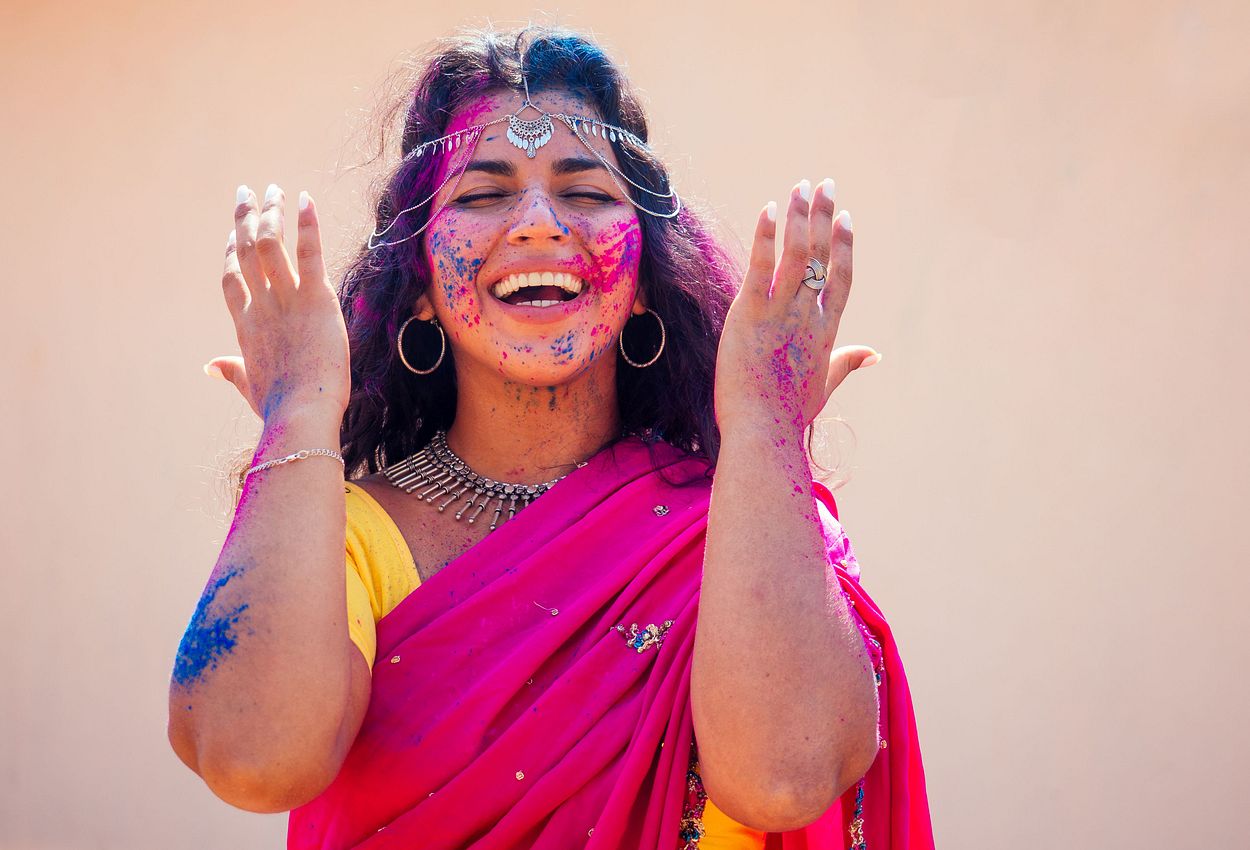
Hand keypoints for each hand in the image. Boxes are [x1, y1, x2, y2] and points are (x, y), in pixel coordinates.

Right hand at [207, 184, 349, 422]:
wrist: (300, 412)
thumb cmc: (279, 406)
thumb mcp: (249, 386)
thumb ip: (231, 371)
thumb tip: (210, 366)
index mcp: (246, 326)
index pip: (233, 279)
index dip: (233, 253)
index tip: (236, 233)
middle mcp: (261, 306)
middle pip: (248, 252)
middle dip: (246, 218)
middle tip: (247, 191)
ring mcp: (286, 300)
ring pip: (272, 245)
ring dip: (272, 213)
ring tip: (274, 189)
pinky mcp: (315, 299)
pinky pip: (309, 254)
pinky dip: (307, 225)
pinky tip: (305, 199)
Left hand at [714, 178, 876, 435]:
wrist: (763, 430)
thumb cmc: (788, 415)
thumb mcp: (824, 388)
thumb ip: (847, 364)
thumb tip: (873, 354)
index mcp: (826, 332)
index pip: (842, 278)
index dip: (845, 245)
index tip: (845, 218)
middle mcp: (808, 316)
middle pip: (822, 256)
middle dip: (824, 216)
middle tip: (825, 184)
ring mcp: (780, 313)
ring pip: (797, 254)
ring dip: (801, 215)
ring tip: (801, 186)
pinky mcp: (749, 314)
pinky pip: (761, 266)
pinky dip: (767, 236)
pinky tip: (770, 209)